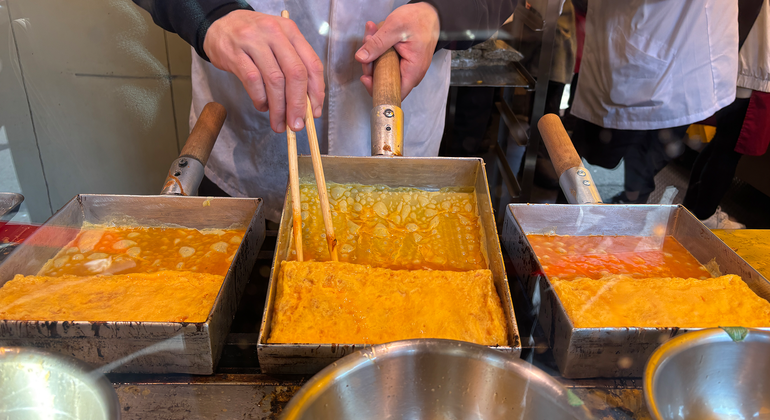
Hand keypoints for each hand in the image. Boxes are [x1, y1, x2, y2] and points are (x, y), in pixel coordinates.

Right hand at [203, 10, 323, 132]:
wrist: (218, 24)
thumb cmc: (253, 38)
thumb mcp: (278, 43)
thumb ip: (294, 66)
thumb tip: (307, 104)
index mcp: (290, 31)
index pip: (312, 64)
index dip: (316, 92)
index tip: (314, 112)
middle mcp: (274, 33)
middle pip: (295, 73)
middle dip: (298, 104)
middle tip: (297, 124)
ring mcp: (253, 41)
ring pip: (274, 80)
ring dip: (279, 107)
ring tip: (279, 122)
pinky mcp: (235, 53)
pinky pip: (253, 81)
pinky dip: (260, 99)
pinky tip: (262, 106)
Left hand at [355, 3, 439, 99]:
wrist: (429, 13)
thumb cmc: (419, 19)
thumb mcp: (395, 28)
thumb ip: (378, 44)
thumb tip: (361, 58)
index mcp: (412, 71)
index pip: (393, 93)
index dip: (377, 89)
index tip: (366, 76)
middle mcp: (410, 73)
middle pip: (384, 80)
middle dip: (371, 64)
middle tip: (367, 42)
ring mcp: (405, 68)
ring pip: (382, 70)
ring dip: (373, 53)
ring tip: (371, 33)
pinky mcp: (401, 61)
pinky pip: (385, 61)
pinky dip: (378, 49)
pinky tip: (375, 34)